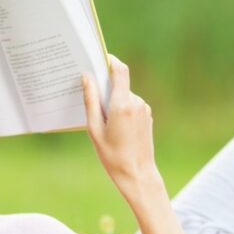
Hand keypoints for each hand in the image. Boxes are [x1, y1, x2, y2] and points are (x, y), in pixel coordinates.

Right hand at [80, 55, 159, 194]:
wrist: (138, 174)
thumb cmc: (112, 155)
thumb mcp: (94, 129)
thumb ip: (90, 100)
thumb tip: (86, 77)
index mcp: (122, 104)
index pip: (119, 70)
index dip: (110, 60)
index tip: (98, 58)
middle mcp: (136, 102)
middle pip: (118, 83)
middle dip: (105, 87)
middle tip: (89, 97)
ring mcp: (144, 109)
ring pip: (124, 95)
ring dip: (112, 101)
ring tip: (101, 121)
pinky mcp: (147, 116)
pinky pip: (130, 105)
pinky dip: (120, 108)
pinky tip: (113, 126)